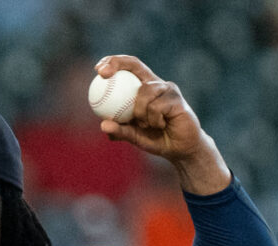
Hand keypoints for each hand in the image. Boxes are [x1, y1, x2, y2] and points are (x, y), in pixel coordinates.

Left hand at [95, 54, 231, 194]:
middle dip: (117, 63)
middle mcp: (156, 84)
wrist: (179, 149)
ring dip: (139, 113)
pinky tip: (161, 125)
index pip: (128, 68)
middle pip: (135, 64)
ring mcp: (168, 89)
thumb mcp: (133, 136)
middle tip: (102, 74)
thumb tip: (103, 125)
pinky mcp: (177, 98)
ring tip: (146, 125)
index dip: (113, 63)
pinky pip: (156, 107)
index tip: (98, 71)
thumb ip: (120, 131)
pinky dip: (153, 120)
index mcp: (143, 88)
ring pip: (144, 92)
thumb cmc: (156, 139)